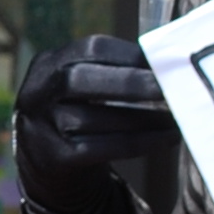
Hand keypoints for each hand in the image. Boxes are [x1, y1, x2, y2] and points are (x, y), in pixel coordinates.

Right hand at [12, 36, 171, 213]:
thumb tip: (166, 67)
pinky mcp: (55, 158)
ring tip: (176, 117)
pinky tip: (166, 138)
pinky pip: (101, 148)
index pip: (89, 49)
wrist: (44, 164)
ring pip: (93, 118)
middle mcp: (37, 93)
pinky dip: (139, 142)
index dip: (129, 54)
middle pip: (79, 80)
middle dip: (131, 82)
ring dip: (142, 118)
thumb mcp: (79, 86)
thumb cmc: (76, 114)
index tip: (164, 62)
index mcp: (48, 64)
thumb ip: (111, 72)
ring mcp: (41, 127)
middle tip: (170, 87)